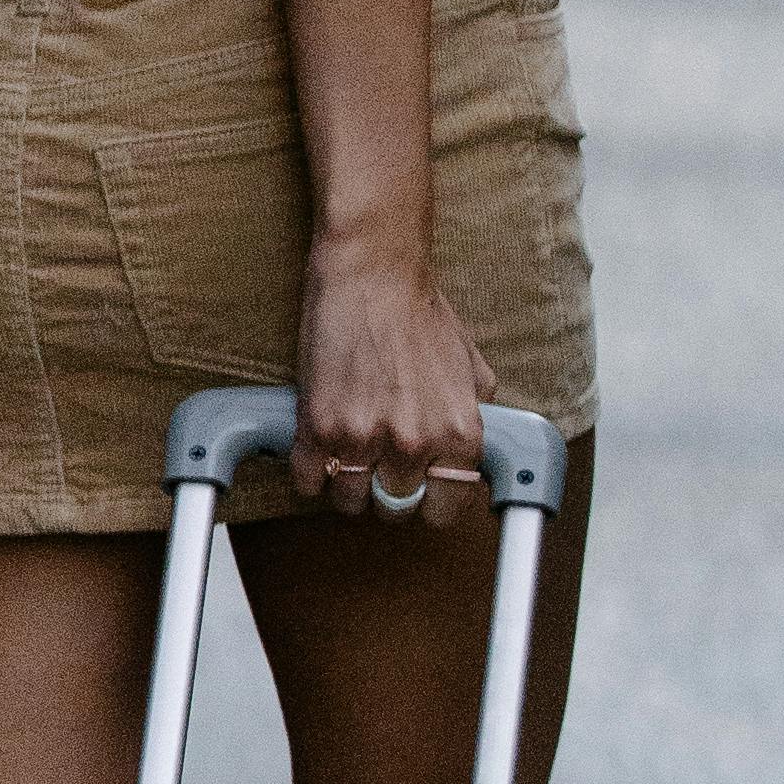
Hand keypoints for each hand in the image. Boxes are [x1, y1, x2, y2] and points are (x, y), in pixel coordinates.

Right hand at [294, 237, 490, 524]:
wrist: (372, 273)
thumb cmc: (420, 313)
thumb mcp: (471, 367)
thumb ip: (475, 415)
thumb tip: (475, 454)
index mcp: (458, 434)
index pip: (446, 510)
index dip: (428, 501)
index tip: (416, 489)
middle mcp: (414, 444)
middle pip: (393, 508)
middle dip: (384, 489)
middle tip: (376, 463)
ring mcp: (363, 439)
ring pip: (348, 500)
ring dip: (344, 481)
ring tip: (345, 451)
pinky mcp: (318, 428)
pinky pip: (308, 482)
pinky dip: (308, 470)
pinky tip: (316, 446)